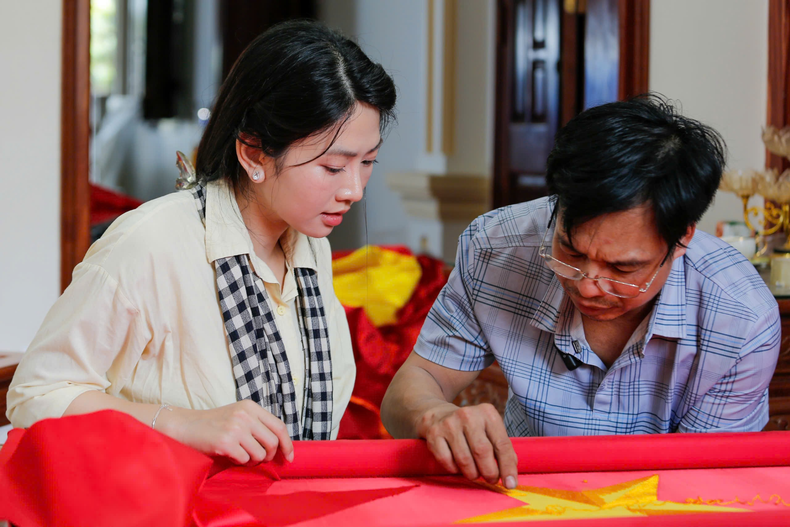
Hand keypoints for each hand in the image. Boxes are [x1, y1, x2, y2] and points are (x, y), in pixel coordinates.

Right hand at [159, 400, 293, 464]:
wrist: (184, 426)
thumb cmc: (213, 425)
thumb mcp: (238, 416)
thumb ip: (257, 425)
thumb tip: (280, 447)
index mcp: (251, 407)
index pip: (279, 426)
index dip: (287, 444)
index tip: (289, 457)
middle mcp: (245, 415)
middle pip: (273, 442)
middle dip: (269, 456)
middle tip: (257, 459)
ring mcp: (235, 428)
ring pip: (260, 454)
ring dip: (252, 461)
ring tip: (240, 455)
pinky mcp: (225, 442)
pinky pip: (244, 460)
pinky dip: (238, 462)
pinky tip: (228, 455)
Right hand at [417, 402, 517, 488]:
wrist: (439, 414)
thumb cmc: (470, 428)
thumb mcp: (489, 430)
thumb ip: (502, 448)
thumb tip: (510, 476)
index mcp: (487, 413)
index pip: (502, 444)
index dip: (507, 467)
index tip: (510, 484)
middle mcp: (468, 415)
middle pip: (482, 451)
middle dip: (489, 472)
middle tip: (491, 479)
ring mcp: (449, 423)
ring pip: (464, 459)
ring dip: (472, 474)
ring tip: (475, 474)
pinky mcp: (434, 433)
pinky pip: (446, 461)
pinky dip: (454, 469)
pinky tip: (458, 466)